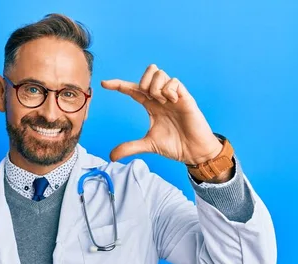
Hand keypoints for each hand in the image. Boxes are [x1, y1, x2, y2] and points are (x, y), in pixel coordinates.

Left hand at [101, 64, 222, 164]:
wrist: (193, 152)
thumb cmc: (174, 145)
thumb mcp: (148, 145)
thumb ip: (130, 147)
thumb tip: (111, 156)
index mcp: (151, 106)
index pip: (132, 90)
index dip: (118, 85)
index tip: (104, 84)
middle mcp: (161, 97)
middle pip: (148, 73)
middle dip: (142, 81)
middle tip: (147, 98)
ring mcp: (173, 96)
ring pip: (160, 74)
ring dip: (156, 87)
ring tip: (161, 102)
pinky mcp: (185, 97)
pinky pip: (174, 82)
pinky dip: (169, 90)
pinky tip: (173, 102)